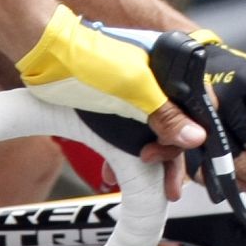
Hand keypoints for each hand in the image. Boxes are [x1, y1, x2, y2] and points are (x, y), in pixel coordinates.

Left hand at [16, 7, 204, 200]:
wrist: (46, 57)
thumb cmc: (89, 61)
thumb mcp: (133, 90)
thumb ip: (166, 114)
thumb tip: (197, 139)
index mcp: (170, 69)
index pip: (198, 110)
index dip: (197, 141)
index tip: (193, 169)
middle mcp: (158, 83)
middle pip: (179, 128)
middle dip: (171, 159)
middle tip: (166, 185)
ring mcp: (138, 97)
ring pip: (155, 137)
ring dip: (150, 165)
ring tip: (145, 187)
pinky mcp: (118, 109)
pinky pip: (132, 137)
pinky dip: (126, 158)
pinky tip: (113, 174)